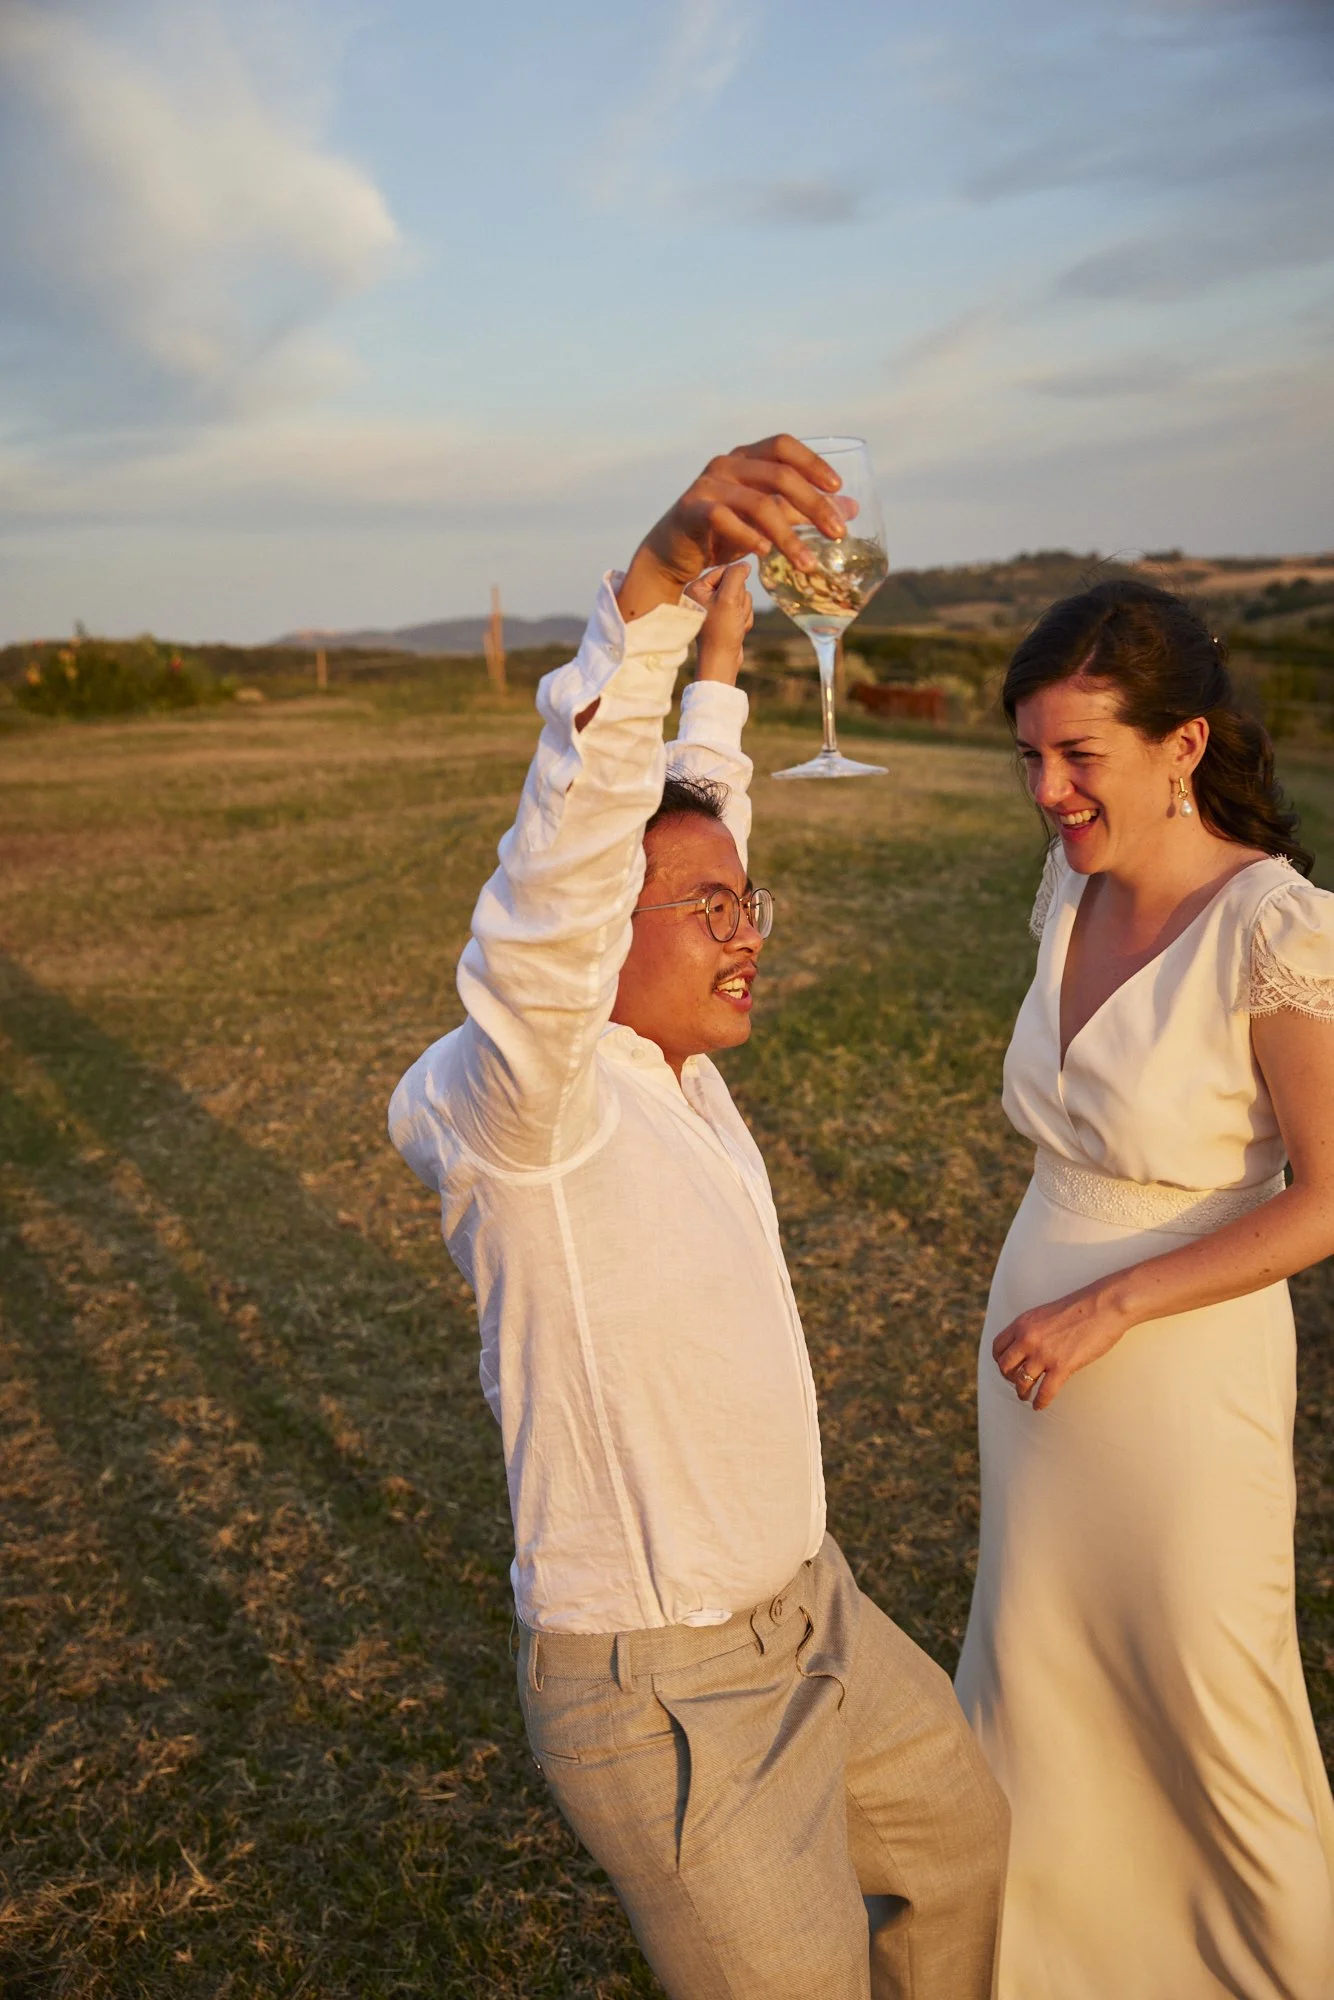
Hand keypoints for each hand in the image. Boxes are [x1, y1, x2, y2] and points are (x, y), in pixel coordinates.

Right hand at [617, 434, 844, 621]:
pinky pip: (725, 519)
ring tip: (808, 564)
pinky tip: (765, 555)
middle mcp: (727, 464)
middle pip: (780, 475)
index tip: (837, 488)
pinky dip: (749, 537)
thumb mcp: (765, 519)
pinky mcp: (691, 509)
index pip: (783, 446)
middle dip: (814, 505)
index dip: (813, 463)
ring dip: (789, 536)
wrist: (672, 553)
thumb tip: (851, 509)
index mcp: (745, 457)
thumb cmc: (722, 533)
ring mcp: (707, 485)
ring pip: (758, 504)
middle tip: (838, 534)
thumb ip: (801, 511)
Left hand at [687, 562, 753, 684]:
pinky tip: (736, 630)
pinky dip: (744, 619)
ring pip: (742, 597)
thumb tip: (745, 564)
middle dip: (739, 600)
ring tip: (734, 624)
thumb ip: (737, 575)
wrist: (721, 661)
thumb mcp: (729, 598)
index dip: (736, 584)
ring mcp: (713, 607)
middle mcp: (702, 596)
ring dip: (743, 611)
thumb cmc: (721, 631)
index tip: (731, 601)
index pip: (725, 570)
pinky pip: (742, 609)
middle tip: (731, 616)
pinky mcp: (723, 617)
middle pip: (735, 584)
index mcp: (696, 588)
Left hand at [991, 1279, 1132, 1410]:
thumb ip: (1033, 1328)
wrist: (1104, 1305)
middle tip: (1017, 1382)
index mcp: (1023, 1323)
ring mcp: (1044, 1353)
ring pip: (1021, 1382)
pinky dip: (1040, 1402)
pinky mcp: (1062, 1366)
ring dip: (1022, 1393)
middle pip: (1005, 1366)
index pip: (998, 1347)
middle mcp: (1028, 1338)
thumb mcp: (1046, 1313)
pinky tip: (1040, 1405)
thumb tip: (1029, 1345)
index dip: (1000, 1360)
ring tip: (1026, 1397)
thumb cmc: (1081, 1307)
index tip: (1008, 1367)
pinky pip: (1044, 1392)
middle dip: (1009, 1378)